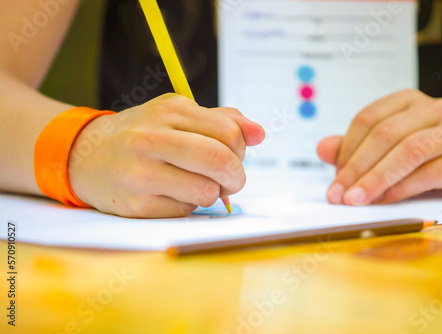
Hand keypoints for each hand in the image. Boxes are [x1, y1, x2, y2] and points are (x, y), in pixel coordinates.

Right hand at [68, 94, 264, 217]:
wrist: (85, 156)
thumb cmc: (142, 135)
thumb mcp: (177, 115)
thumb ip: (222, 120)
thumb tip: (260, 134)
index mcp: (169, 110)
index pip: (229, 132)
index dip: (242, 151)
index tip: (234, 157)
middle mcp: (152, 138)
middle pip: (221, 160)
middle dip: (237, 176)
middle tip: (231, 181)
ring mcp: (141, 173)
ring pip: (208, 191)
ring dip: (213, 193)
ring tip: (198, 185)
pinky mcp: (136, 205)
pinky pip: (186, 210)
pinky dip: (190, 205)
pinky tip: (172, 194)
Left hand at [317, 89, 441, 205]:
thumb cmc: (421, 161)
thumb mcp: (384, 153)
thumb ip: (353, 149)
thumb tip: (322, 148)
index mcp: (408, 101)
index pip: (368, 119)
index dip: (346, 149)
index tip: (334, 179)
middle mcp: (435, 109)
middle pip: (386, 134)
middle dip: (357, 167)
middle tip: (340, 195)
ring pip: (409, 151)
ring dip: (377, 178)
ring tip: (358, 199)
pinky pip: (432, 173)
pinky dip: (403, 188)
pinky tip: (385, 200)